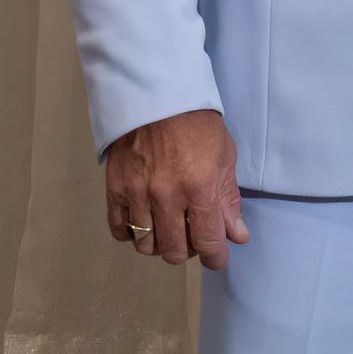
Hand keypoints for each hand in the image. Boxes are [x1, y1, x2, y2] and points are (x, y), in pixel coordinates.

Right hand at [105, 109, 249, 270]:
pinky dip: (133, 235)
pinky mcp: (115, 189)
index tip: (218, 258)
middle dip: (188, 251)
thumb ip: (228, 200)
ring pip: (147, 245)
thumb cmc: (198, 124)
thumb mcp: (224, 157)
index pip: (208, 242)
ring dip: (160, 245)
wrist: (157, 96)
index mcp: (199, 188)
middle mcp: (167, 196)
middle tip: (193, 237)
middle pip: (174, 250)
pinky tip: (145, 224)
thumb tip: (237, 236)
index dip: (216, 257)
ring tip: (169, 230)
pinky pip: (120, 230)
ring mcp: (138, 194)